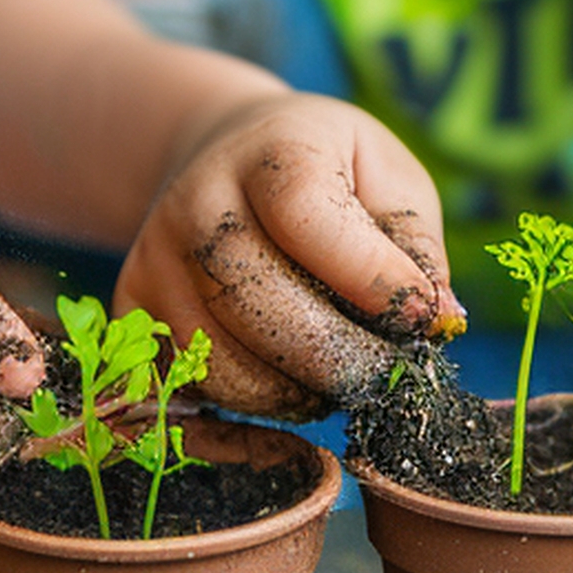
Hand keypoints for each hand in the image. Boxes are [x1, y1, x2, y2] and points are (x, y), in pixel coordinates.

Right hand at [114, 93, 463, 417]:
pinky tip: (292, 400)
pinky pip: (184, 393)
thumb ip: (415, 246)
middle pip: (257, 302)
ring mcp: (153, 261)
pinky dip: (244, 420)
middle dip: (338, 358)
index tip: (423, 317)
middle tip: (384, 377)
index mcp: (272, 153)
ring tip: (337, 378)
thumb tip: (439, 321)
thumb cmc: (331, 173)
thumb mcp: (389, 179)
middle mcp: (196, 203)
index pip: (309, 219)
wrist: (224, 152)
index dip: (372, 280)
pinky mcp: (133, 313)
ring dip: (295, 394)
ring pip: (221, 363)